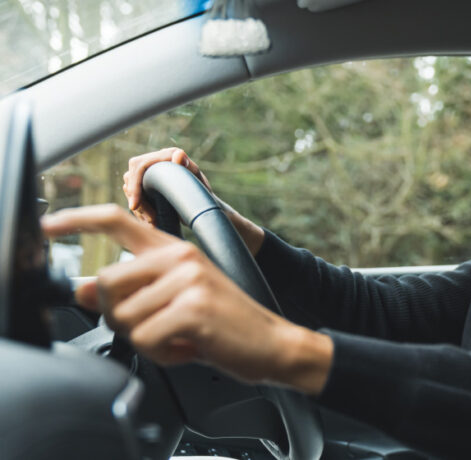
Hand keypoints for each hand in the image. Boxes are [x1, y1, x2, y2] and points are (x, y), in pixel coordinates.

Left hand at [41, 204, 331, 393]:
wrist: (274, 343)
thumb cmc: (226, 325)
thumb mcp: (176, 303)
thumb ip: (131, 291)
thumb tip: (83, 289)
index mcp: (175, 250)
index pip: (118, 221)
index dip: (78, 219)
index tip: (51, 225)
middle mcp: (180, 256)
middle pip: (108, 283)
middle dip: (120, 317)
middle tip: (154, 329)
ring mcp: (188, 279)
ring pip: (125, 317)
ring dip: (146, 340)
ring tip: (179, 338)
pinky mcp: (193, 307)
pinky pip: (146, 338)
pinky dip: (162, 354)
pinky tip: (189, 348)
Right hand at [122, 147, 264, 253]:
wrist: (204, 208)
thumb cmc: (203, 195)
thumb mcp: (199, 183)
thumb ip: (190, 168)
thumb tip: (179, 155)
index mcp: (168, 155)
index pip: (139, 166)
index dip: (134, 185)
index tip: (134, 206)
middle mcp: (157, 160)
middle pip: (130, 177)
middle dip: (136, 200)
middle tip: (150, 220)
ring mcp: (150, 173)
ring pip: (129, 188)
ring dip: (139, 208)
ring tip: (154, 222)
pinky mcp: (147, 186)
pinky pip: (134, 197)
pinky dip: (140, 211)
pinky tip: (151, 222)